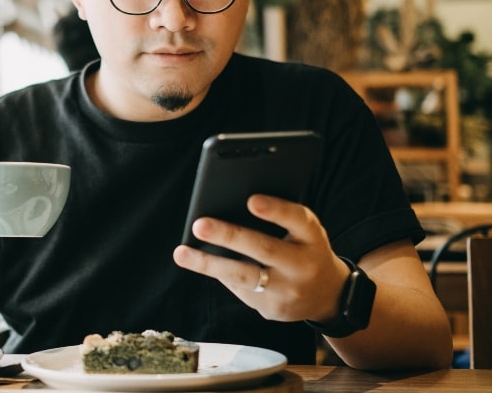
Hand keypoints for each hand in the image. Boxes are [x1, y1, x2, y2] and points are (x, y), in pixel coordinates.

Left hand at [173, 194, 349, 322]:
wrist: (328, 295)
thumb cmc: (305, 248)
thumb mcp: (304, 231)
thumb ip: (279, 218)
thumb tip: (229, 203)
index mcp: (313, 237)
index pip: (298, 220)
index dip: (276, 210)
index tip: (251, 200)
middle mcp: (304, 266)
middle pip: (265, 249)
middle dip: (229, 236)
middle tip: (199, 224)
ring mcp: (289, 292)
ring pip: (244, 276)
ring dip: (209, 263)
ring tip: (182, 253)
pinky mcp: (273, 310)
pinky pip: (240, 290)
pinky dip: (218, 273)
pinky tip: (200, 262)